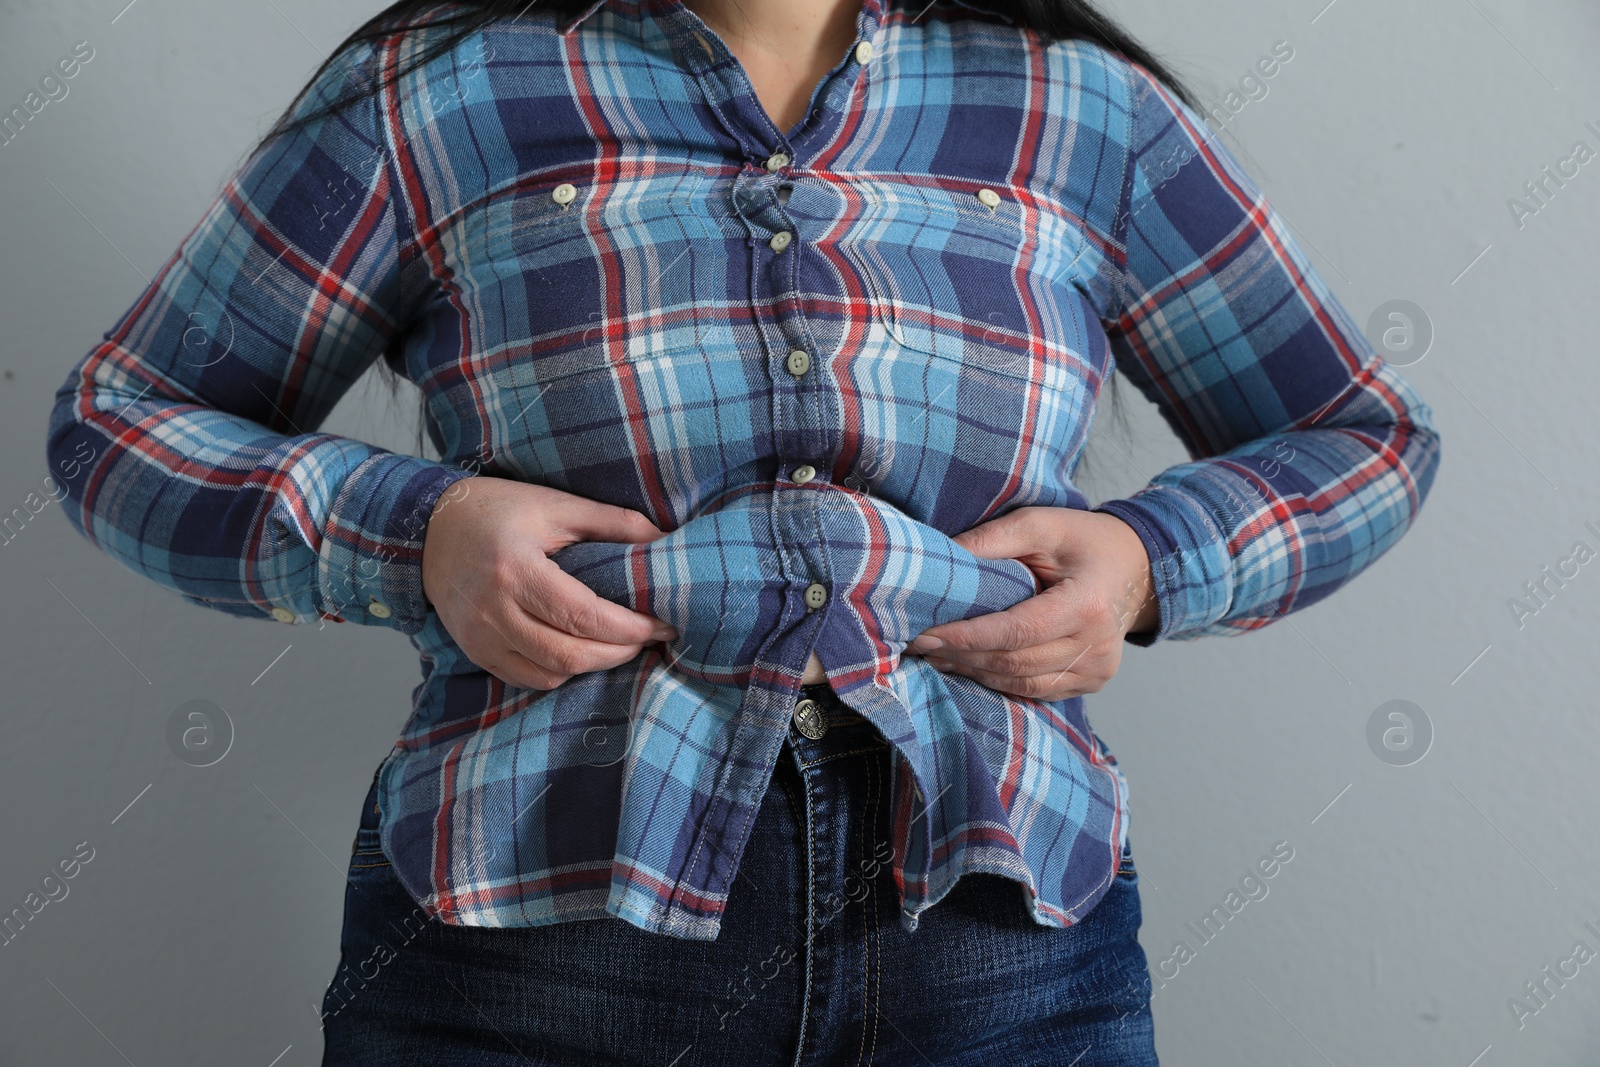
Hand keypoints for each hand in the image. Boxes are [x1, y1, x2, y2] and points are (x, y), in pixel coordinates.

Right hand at [420, 476, 677, 689]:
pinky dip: (559, 673)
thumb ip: (610, 522)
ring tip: (619, 645)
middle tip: (647, 638)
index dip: (628, 629)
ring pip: (549, 674)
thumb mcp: (554, 505)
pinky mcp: (474, 650)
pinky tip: (580, 652)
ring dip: (592, 666)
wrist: (429, 528)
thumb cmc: (496, 511)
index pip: (582, 616)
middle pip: (568, 655)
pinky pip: (525, 678)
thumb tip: (661, 539)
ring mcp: (479, 635)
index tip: (661, 624)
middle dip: (618, 653)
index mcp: (515, 569)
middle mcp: (493, 610)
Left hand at [907, 507, 1158, 700]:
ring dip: (975, 672)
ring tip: (937, 656)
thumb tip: (939, 559)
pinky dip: (999, 680)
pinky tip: (970, 666)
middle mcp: (1097, 645)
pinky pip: (1036, 690)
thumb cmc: (1084, 541)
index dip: (969, 636)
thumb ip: (991, 540)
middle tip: (920, 644)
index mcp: (1088, 604)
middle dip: (963, 655)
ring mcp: (1097, 670)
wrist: (1137, 567)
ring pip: (1022, 683)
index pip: (1018, 631)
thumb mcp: (1040, 524)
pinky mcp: (1091, 682)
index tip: (927, 633)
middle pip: (1016, 662)